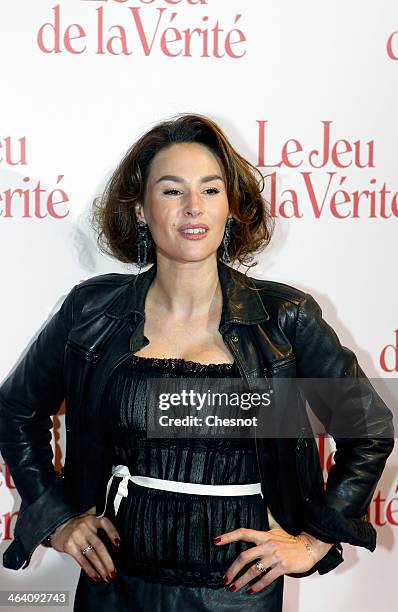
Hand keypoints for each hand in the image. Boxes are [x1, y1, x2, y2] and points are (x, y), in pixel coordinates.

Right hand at [50, 505, 120, 583]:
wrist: (58, 527)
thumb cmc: (77, 526)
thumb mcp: (89, 521)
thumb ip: (100, 527)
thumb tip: (116, 543)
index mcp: (92, 520)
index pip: (105, 524)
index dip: (112, 533)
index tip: (118, 543)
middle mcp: (85, 527)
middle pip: (99, 545)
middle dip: (108, 561)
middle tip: (113, 571)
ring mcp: (76, 536)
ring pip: (92, 555)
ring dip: (100, 568)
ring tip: (107, 576)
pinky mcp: (69, 546)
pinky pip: (82, 560)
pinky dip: (90, 570)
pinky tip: (95, 576)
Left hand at [213, 526, 333, 593]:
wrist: (309, 546)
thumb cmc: (291, 540)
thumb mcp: (276, 530)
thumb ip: (263, 531)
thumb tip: (252, 527)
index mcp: (264, 535)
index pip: (242, 533)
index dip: (228, 536)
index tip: (216, 541)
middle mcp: (267, 545)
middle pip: (244, 557)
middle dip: (232, 569)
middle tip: (225, 579)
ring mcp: (275, 556)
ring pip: (253, 570)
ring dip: (241, 581)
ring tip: (234, 587)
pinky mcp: (283, 567)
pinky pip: (266, 579)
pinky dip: (257, 586)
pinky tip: (251, 590)